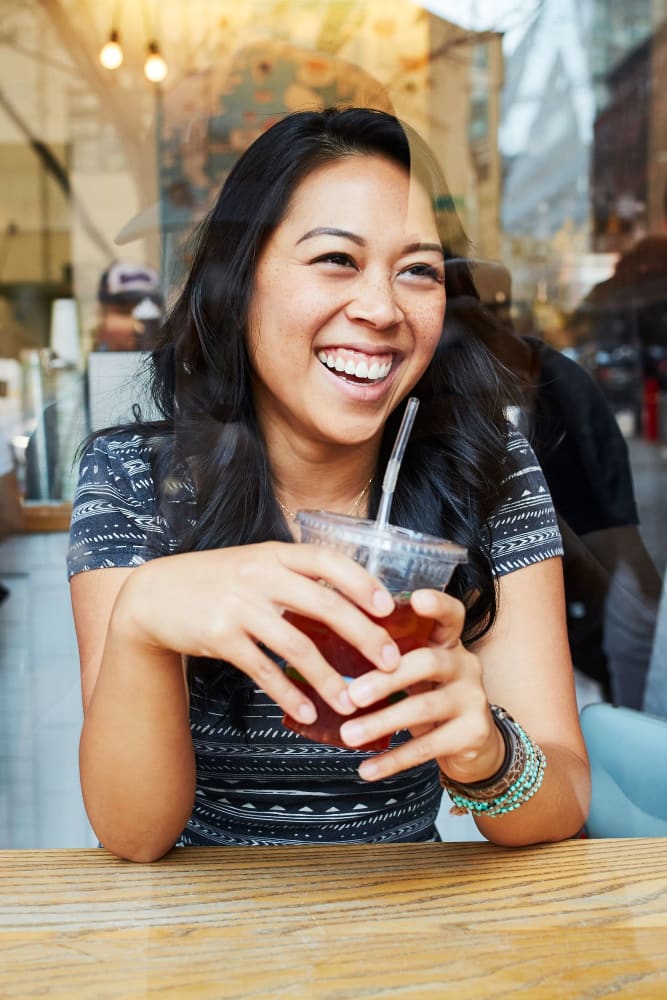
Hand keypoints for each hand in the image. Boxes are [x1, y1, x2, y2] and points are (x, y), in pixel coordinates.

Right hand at [112, 541, 399, 725]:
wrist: (153, 595)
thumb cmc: (215, 581)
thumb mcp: (254, 564)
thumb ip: (294, 574)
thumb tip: (349, 596)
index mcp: (274, 553)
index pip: (328, 561)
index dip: (362, 582)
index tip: (389, 607)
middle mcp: (260, 575)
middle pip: (324, 604)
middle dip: (363, 635)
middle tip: (390, 663)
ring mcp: (239, 606)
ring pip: (297, 644)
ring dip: (329, 677)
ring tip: (353, 703)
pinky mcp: (220, 637)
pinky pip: (264, 670)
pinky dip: (289, 693)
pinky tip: (308, 711)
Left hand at [339, 589, 504, 781]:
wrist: (476, 745)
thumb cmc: (432, 696)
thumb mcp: (417, 672)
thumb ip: (389, 658)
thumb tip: (323, 653)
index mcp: (449, 642)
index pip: (451, 615)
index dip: (436, 605)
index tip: (415, 599)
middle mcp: (465, 664)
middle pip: (427, 663)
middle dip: (385, 679)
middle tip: (351, 695)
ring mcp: (474, 699)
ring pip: (424, 708)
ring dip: (381, 722)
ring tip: (348, 735)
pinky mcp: (473, 733)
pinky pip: (428, 747)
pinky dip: (393, 760)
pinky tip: (367, 769)